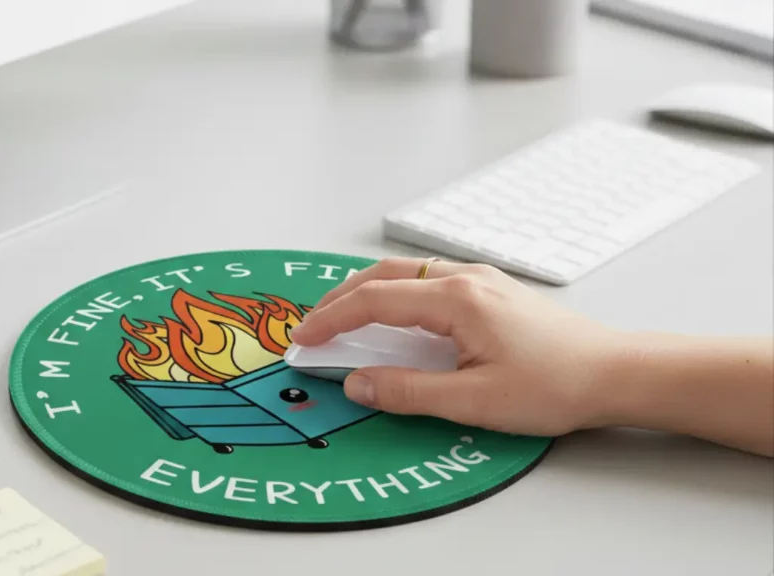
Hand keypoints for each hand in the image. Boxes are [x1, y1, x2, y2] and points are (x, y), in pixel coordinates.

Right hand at [290, 257, 621, 436]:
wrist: (615, 373)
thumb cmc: (555, 385)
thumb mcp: (475, 400)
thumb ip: (408, 392)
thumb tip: (357, 384)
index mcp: (456, 300)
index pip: (373, 301)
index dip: (331, 320)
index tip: (304, 340)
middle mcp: (464, 279)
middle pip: (382, 275)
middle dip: (339, 298)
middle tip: (313, 327)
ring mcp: (480, 280)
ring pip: (404, 273)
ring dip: (366, 292)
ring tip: (343, 319)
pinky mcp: (491, 290)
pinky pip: (426, 280)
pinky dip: (394, 292)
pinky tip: (394, 316)